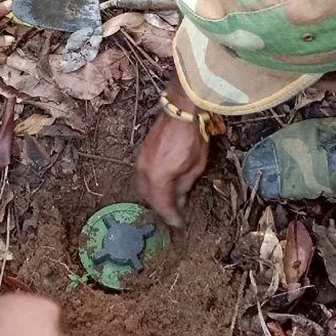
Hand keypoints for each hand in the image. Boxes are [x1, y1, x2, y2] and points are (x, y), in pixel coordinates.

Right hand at [135, 81, 208, 227]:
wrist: (181, 110)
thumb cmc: (192, 138)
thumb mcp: (195, 166)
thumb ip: (184, 187)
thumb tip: (179, 201)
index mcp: (159, 177)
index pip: (163, 205)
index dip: (171, 217)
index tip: (179, 225)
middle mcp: (145, 172)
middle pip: (149, 198)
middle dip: (161, 208)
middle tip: (174, 214)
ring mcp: (140, 162)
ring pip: (143, 188)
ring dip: (154, 196)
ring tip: (168, 201)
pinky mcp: (141, 154)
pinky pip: (142, 176)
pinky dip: (150, 185)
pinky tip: (161, 185)